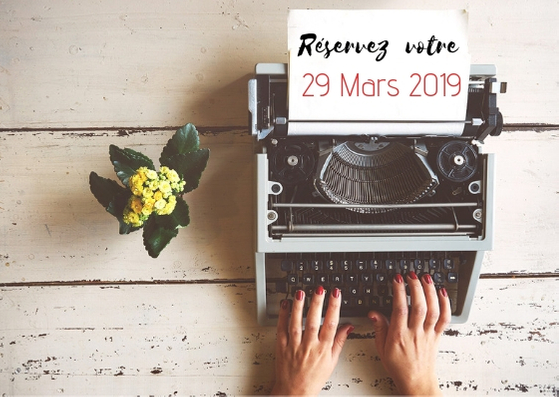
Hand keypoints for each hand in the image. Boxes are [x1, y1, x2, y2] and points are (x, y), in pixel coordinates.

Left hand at [272, 287, 353, 395]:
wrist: (294, 392)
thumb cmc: (313, 378)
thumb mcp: (332, 361)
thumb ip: (339, 341)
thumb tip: (348, 326)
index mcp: (323, 349)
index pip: (330, 324)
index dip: (334, 307)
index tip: (336, 294)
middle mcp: (309, 346)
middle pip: (313, 321)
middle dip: (317, 303)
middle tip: (319, 288)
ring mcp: (294, 346)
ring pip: (296, 323)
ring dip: (298, 306)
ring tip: (301, 292)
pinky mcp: (281, 347)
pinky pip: (281, 328)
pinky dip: (282, 315)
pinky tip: (285, 304)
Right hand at [368, 272, 450, 395]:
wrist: (416, 381)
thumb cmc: (398, 366)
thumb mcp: (382, 348)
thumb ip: (379, 328)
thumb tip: (373, 312)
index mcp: (399, 336)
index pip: (400, 309)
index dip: (399, 292)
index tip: (397, 279)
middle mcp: (415, 334)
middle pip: (419, 307)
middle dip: (416, 287)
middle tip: (411, 274)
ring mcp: (428, 334)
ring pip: (433, 310)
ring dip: (430, 292)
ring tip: (426, 278)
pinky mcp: (437, 336)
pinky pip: (445, 319)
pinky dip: (445, 304)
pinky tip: (442, 292)